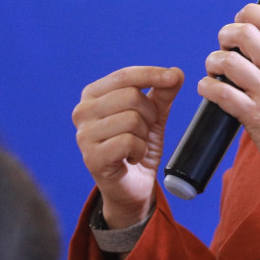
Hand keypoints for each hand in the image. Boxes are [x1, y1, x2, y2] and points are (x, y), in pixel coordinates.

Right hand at [73, 66, 183, 228]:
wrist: (133, 186)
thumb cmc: (138, 146)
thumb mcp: (153, 115)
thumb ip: (162, 92)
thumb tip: (176, 73)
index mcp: (92, 95)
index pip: (125, 75)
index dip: (152, 74)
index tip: (174, 77)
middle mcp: (82, 111)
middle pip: (131, 96)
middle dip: (149, 114)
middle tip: (144, 131)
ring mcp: (84, 135)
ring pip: (132, 119)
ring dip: (144, 135)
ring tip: (136, 145)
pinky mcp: (92, 157)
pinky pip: (129, 142)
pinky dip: (140, 150)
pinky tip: (132, 157)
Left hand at [199, 4, 259, 179]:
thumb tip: (259, 40)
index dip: (251, 12)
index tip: (239, 18)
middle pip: (246, 34)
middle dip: (226, 34)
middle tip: (223, 43)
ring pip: (229, 62)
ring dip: (213, 61)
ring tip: (213, 68)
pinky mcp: (255, 116)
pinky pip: (222, 93)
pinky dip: (207, 87)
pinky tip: (207, 88)